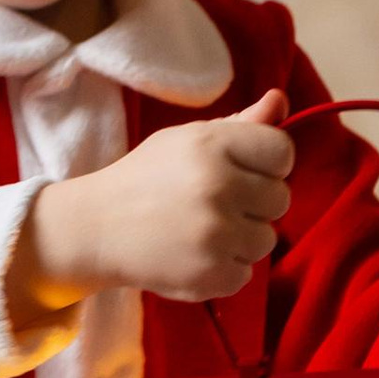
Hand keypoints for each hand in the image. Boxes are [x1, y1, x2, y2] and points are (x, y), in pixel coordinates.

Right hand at [22, 89, 293, 311]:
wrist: (96, 228)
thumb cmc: (146, 178)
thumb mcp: (188, 140)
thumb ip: (240, 124)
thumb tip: (281, 102)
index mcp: (212, 145)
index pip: (282, 152)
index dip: (268, 165)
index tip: (245, 173)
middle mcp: (218, 187)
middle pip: (280, 199)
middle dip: (255, 203)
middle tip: (215, 204)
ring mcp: (216, 235)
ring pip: (266, 240)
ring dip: (241, 239)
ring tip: (203, 232)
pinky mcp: (211, 275)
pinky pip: (246, 274)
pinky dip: (224, 270)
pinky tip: (194, 256)